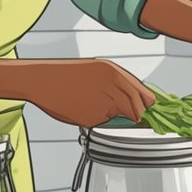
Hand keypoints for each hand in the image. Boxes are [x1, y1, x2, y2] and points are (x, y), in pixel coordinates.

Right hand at [27, 59, 155, 126]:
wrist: (43, 81)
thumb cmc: (69, 74)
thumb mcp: (99, 69)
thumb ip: (120, 82)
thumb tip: (139, 98)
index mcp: (115, 73)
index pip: (144, 95)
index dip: (147, 104)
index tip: (148, 108)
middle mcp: (111, 89)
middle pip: (137, 110)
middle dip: (135, 114)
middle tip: (129, 113)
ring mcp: (101, 106)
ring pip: (118, 117)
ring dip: (113, 115)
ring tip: (93, 102)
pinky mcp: (91, 119)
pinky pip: (102, 123)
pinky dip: (97, 118)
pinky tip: (84, 106)